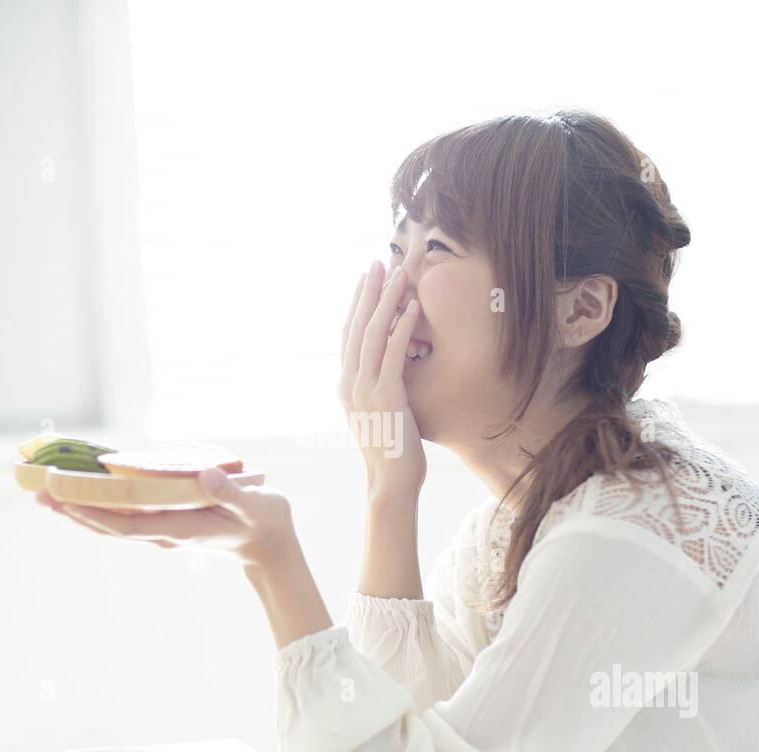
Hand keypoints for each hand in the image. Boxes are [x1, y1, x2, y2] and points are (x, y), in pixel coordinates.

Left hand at [34, 468, 295, 568]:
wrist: (271, 547)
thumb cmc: (264, 522)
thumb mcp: (254, 504)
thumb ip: (230, 491)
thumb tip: (205, 474)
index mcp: (179, 527)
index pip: (125, 522)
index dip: (92, 510)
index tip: (64, 496)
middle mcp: (164, 532)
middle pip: (108, 524)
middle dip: (72, 509)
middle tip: (37, 492)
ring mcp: (163, 530)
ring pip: (112, 522)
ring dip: (79, 510)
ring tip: (48, 495)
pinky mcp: (166, 524)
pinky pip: (125, 517)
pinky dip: (100, 507)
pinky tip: (87, 496)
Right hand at [338, 261, 426, 498]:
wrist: (390, 482)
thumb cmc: (391, 450)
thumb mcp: (377, 414)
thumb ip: (376, 388)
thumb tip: (387, 369)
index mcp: (345, 387)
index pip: (347, 336)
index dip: (356, 305)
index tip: (365, 279)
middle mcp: (348, 384)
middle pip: (356, 327)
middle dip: (368, 292)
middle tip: (377, 263)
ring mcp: (364, 391)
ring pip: (372, 334)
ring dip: (386, 301)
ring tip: (398, 275)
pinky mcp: (385, 397)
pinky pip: (393, 354)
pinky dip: (402, 327)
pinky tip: (413, 307)